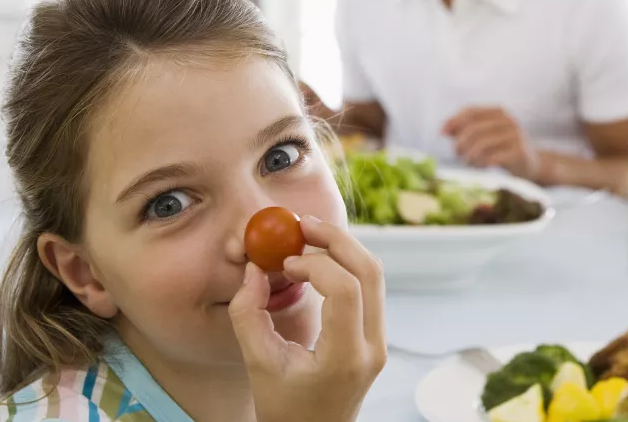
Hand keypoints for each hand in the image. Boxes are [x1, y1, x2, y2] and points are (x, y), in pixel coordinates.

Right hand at [228, 216, 385, 421]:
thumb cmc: (284, 408)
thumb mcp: (257, 364)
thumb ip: (249, 315)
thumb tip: (254, 270)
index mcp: (345, 359)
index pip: (344, 291)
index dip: (315, 265)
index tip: (286, 263)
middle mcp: (372, 348)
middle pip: (370, 272)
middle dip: (337, 240)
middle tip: (303, 224)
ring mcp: (379, 342)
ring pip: (375, 276)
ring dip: (343, 248)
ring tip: (309, 235)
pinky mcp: (376, 336)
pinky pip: (370, 288)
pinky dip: (346, 265)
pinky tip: (319, 259)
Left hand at [443, 107, 539, 178]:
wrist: (530, 164)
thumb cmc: (501, 148)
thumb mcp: (484, 136)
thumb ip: (464, 130)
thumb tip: (443, 130)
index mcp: (498, 112)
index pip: (471, 111)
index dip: (453, 121)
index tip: (441, 133)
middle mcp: (508, 120)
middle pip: (474, 129)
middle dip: (460, 143)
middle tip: (457, 154)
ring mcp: (515, 136)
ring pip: (482, 145)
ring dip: (470, 156)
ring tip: (469, 162)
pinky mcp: (519, 152)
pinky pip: (492, 158)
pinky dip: (482, 164)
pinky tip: (481, 166)